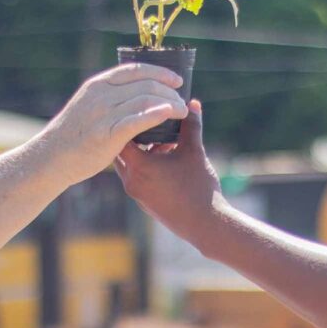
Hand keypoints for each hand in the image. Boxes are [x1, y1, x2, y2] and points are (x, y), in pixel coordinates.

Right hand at [41, 63, 187, 184]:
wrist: (50, 158)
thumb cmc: (72, 136)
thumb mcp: (87, 107)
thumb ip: (108, 99)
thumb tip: (135, 95)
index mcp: (98, 85)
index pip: (135, 70)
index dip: (160, 72)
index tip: (177, 80)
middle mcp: (101, 95)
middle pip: (145, 84)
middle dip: (169, 91)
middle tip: (182, 102)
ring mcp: (103, 114)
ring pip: (145, 100)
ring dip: (169, 103)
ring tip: (182, 112)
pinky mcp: (107, 134)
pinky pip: (137, 120)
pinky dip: (156, 114)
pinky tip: (169, 115)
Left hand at [113, 100, 223, 246]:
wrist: (205, 224)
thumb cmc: (198, 187)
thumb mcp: (194, 151)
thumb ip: (191, 125)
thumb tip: (192, 103)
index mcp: (139, 166)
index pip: (122, 135)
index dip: (130, 120)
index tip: (141, 110)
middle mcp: (131, 180)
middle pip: (122, 149)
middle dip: (135, 135)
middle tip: (150, 121)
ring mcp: (136, 194)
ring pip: (130, 165)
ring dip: (143, 151)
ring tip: (165, 141)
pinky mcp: (144, 202)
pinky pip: (137, 177)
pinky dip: (146, 166)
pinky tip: (168, 159)